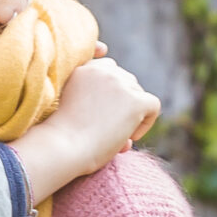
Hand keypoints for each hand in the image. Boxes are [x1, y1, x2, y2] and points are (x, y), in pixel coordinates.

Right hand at [5, 57, 160, 201]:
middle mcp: (103, 71)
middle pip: (127, 80)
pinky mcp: (134, 101)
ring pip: (139, 94)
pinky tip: (130, 137)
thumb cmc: (63, 137)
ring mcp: (120, 84)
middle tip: (111, 128)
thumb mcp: (74, 109)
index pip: (109, 69)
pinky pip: (153, 106)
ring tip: (116, 136)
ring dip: (133, 114)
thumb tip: (122, 119)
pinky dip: (146, 123)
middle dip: (123, 103)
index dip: (111, 92)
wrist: (64, 147)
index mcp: (84, 69)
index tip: (105, 112)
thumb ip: (96, 104)